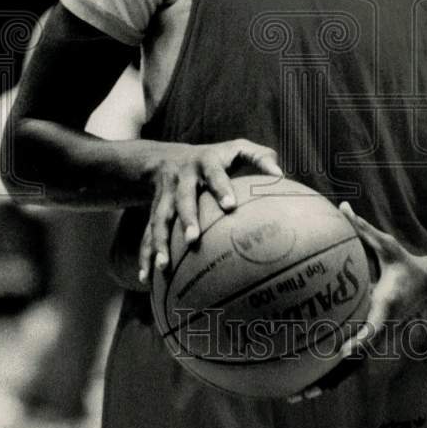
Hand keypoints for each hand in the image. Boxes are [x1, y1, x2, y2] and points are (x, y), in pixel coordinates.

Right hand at [137, 138, 281, 282]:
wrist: (166, 157)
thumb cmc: (216, 158)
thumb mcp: (237, 148)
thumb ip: (261, 157)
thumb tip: (281, 176)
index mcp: (204, 162)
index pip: (215, 174)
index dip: (221, 188)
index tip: (230, 205)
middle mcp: (182, 179)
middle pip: (183, 199)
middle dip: (187, 218)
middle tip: (193, 239)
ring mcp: (165, 196)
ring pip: (159, 219)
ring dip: (159, 242)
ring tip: (164, 267)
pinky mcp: (155, 211)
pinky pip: (147, 234)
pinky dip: (145, 255)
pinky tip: (147, 279)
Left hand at [286, 201, 426, 402]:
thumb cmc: (405, 264)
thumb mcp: (388, 245)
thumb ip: (363, 228)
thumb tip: (343, 205)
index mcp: (385, 309)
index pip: (372, 330)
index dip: (358, 341)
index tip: (341, 350)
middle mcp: (379, 331)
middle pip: (352, 362)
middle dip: (328, 379)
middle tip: (301, 392)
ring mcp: (375, 340)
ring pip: (348, 369)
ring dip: (324, 384)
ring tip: (295, 397)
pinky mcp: (371, 340)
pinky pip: (347, 360)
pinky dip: (329, 372)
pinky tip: (305, 379)